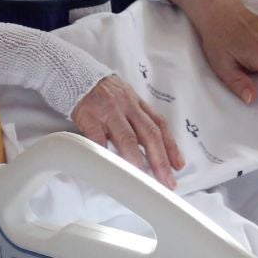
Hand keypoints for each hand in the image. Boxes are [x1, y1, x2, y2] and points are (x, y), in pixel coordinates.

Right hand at [71, 74, 184, 189]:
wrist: (79, 76)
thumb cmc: (106, 94)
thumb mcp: (127, 101)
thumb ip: (138, 121)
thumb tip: (153, 149)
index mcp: (138, 104)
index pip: (160, 125)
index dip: (171, 146)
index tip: (178, 165)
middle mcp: (127, 107)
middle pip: (149, 134)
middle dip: (160, 160)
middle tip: (167, 180)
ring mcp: (109, 112)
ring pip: (127, 138)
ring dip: (137, 160)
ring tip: (143, 180)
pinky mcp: (90, 117)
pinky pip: (98, 138)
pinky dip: (105, 153)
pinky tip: (110, 167)